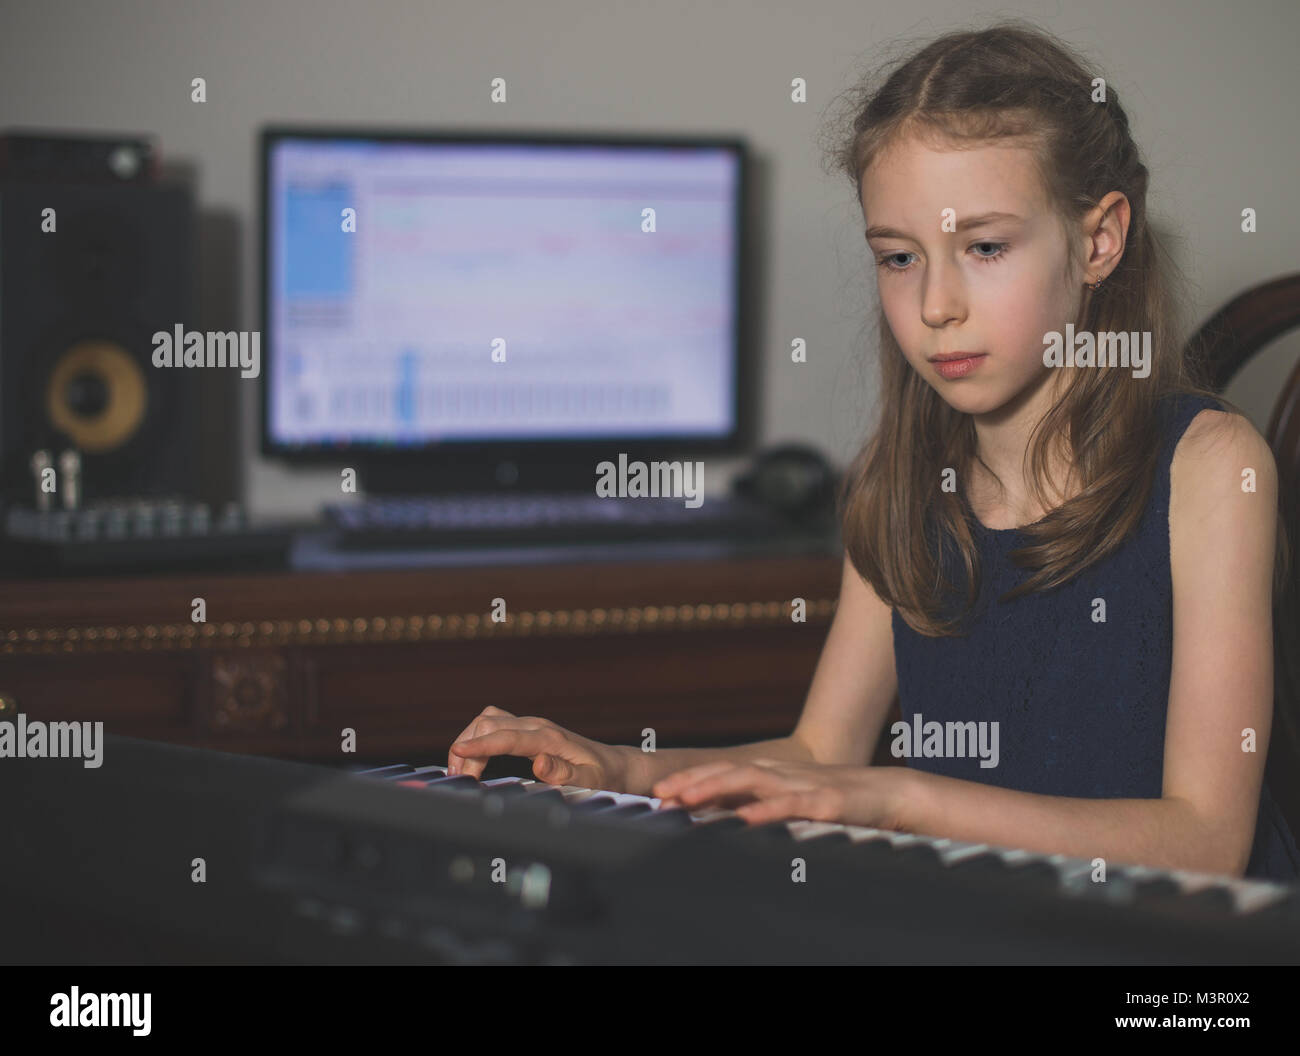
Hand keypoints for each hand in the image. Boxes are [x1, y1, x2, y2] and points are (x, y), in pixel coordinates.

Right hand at [447, 705, 625, 789]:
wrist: (614, 765)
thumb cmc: (603, 776)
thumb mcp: (590, 781)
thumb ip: (564, 774)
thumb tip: (538, 764)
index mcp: (549, 738)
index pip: (507, 737)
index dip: (480, 744)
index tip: (458, 752)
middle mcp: (537, 726)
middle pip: (491, 724)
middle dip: (468, 748)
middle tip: (460, 779)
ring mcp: (532, 725)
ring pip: (489, 720)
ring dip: (470, 739)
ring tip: (460, 769)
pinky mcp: (528, 730)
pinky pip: (496, 725)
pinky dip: (479, 737)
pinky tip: (472, 757)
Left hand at [651, 758, 905, 828]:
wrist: (891, 793)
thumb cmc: (839, 801)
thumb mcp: (793, 802)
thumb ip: (760, 806)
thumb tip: (721, 818)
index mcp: (772, 773)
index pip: (723, 770)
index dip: (690, 778)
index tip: (659, 792)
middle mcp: (781, 773)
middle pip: (729, 770)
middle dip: (692, 780)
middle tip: (659, 793)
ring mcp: (802, 785)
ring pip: (752, 781)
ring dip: (716, 788)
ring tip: (687, 799)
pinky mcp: (826, 802)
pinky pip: (791, 805)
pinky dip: (766, 810)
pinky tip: (745, 818)